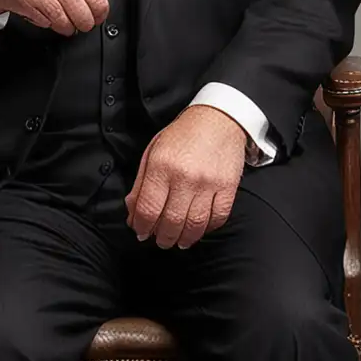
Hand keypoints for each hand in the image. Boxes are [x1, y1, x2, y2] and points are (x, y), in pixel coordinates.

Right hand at [0, 0, 118, 34]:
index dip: (103, 4)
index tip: (102, 11)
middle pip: (84, 0)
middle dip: (91, 18)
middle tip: (90, 22)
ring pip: (68, 12)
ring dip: (75, 25)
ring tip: (74, 25)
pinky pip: (50, 18)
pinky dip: (58, 25)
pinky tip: (57, 22)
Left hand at [125, 105, 248, 248]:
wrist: (218, 119)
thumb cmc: (182, 136)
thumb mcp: (153, 153)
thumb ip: (141, 185)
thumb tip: (133, 214)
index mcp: (162, 166)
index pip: (148, 209)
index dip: (142, 227)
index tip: (142, 233)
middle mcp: (185, 177)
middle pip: (171, 222)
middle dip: (163, 238)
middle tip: (161, 241)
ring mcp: (209, 183)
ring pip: (195, 225)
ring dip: (184, 239)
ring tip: (178, 241)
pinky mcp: (228, 187)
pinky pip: (218, 218)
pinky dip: (207, 229)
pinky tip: (199, 229)